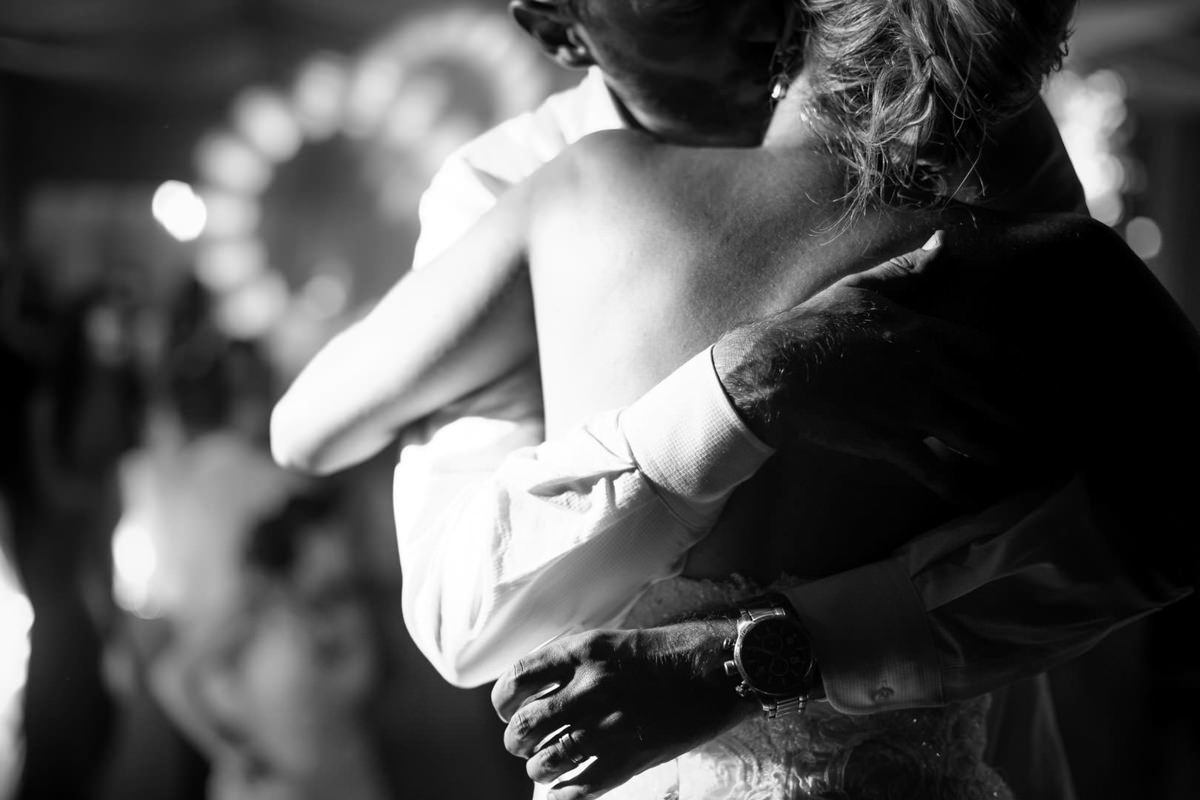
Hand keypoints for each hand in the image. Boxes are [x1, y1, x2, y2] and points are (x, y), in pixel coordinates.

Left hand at [490, 620, 752, 799]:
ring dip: (539, 767)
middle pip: (522, 727)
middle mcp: (589, 689)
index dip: (503, 700)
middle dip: (517, 739)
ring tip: (544, 765)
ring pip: (544, 762)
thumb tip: (536, 691)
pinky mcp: (629, 760)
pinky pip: (578, 789)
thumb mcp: (614, 641)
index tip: (508, 707)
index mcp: (584, 652)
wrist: (723, 669)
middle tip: (524, 741)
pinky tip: (565, 788)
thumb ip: (574, 664)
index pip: (516, 678)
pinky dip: (564, 793)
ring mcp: (608, 727)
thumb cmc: (672, 650)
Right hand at [713, 231, 1029, 503]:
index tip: (1057, 391)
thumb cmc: (813, 326)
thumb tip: (944, 241)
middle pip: (998, 402)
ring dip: (1005, 457)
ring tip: (1026, 470)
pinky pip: (937, 471)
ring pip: (978, 438)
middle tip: (1056, 442)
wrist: (770, 370)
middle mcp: (931, 372)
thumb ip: (910, 270)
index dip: (1034, 377)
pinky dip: (960, 488)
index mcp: (929, 333)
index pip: (999, 356)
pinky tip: (974, 498)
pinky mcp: (890, 442)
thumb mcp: (863, 288)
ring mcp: (912, 409)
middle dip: (1031, 423)